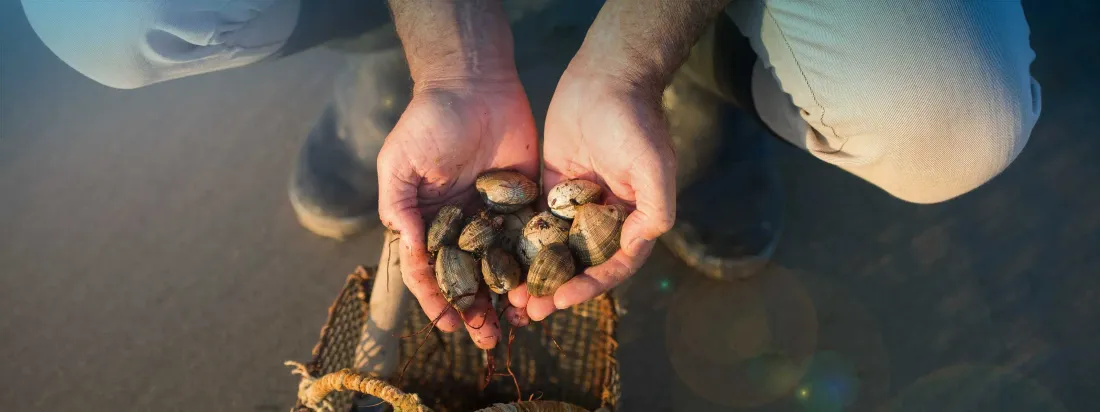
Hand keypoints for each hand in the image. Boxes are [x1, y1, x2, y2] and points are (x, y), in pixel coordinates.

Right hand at [378, 78, 537, 348]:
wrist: (474, 83)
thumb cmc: (428, 120)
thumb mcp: (400, 164)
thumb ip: (401, 209)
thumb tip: (408, 252)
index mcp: (428, 221)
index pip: (429, 270)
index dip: (437, 298)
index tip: (448, 323)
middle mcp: (461, 225)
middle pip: (469, 278)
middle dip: (476, 310)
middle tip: (486, 339)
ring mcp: (494, 215)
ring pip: (502, 267)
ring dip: (507, 297)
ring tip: (517, 324)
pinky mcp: (525, 200)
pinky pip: (531, 239)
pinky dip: (535, 266)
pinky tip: (542, 289)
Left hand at [507, 69, 676, 323]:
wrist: (607, 78)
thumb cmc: (635, 122)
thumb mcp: (654, 166)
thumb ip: (655, 209)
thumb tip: (640, 244)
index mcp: (634, 221)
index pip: (613, 266)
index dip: (589, 287)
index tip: (561, 300)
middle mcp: (606, 220)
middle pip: (580, 267)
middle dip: (556, 291)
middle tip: (529, 312)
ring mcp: (576, 207)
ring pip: (554, 252)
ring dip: (535, 277)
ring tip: (511, 300)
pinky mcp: (551, 190)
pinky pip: (534, 225)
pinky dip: (519, 247)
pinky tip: (498, 264)